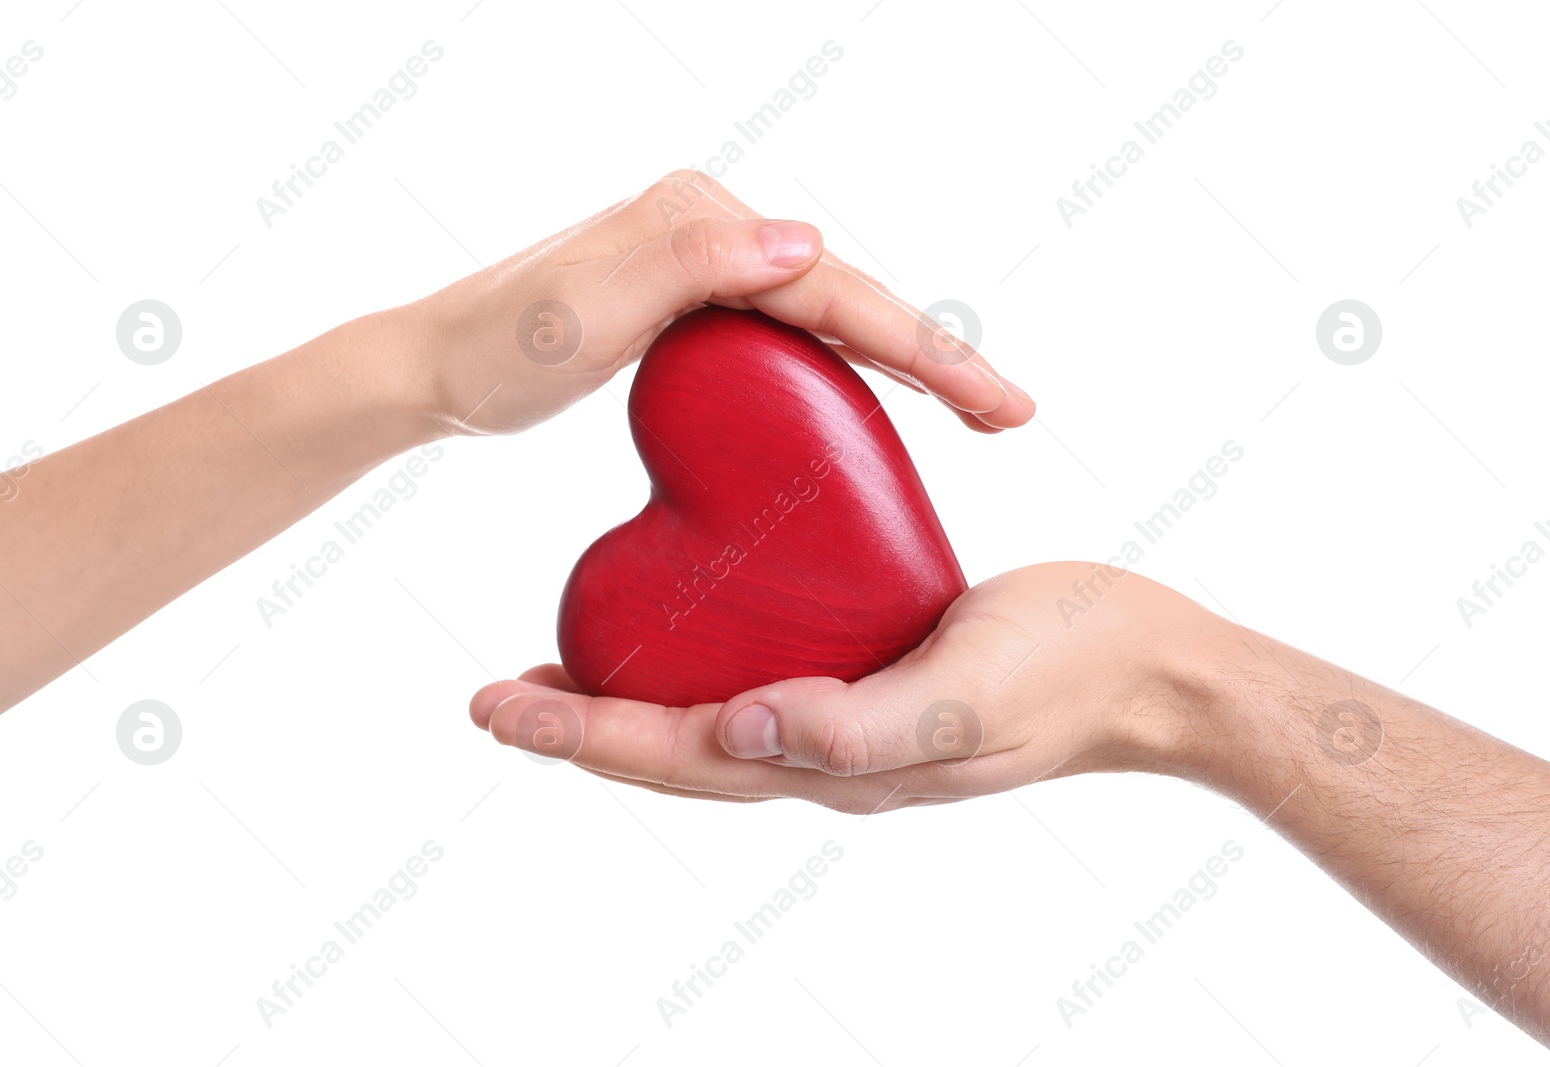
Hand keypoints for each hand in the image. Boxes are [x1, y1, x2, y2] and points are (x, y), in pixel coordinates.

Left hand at [396, 170, 1035, 436]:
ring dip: (905, 358)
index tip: (990, 398)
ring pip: (829, 313)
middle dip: (935, 353)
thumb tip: (799, 244)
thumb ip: (687, 263)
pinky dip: (847, 362)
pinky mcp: (693, 300)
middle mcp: (710, 226)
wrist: (436, 369)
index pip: (833, 286)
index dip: (921, 345)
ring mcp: (704, 261)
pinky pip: (793, 332)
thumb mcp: (580, 312)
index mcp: (699, 218)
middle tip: (1014, 412)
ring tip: (977, 408)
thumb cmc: (498, 352)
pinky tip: (880, 397)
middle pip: (848, 294)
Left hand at [468, 564, 1229, 812]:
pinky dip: (701, 652)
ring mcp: (845, 712)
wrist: (1146, 665)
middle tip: (497, 694)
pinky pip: (762, 669)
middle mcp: (822, 748)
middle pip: (671, 747)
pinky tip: (687, 613)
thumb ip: (855, 726)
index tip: (498, 705)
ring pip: (706, 714)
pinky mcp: (870, 666)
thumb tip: (736, 732)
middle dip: (579, 724)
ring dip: (627, 695)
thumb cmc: (1066, 674)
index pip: (676, 755)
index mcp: (831, 762)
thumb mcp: (962, 695)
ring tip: (561, 661)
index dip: (582, 734)